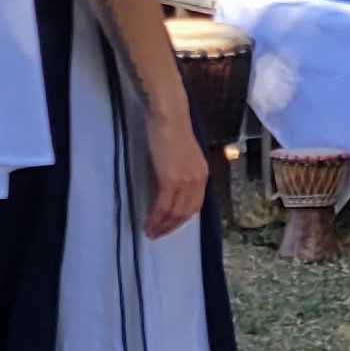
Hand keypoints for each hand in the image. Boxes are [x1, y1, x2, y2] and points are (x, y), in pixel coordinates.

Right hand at [143, 97, 207, 237]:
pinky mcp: (170, 178)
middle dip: (170, 227)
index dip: (181, 220)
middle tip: (156, 234)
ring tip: (149, 231)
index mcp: (202, 175)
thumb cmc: (172, 130)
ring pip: (174, 212)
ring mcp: (185, 181)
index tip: (168, 227)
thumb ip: (182, 173)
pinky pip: (163, 205)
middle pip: (185, 213)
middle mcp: (197, 181)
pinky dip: (155, 216)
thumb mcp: (183, 156)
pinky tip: (147, 221)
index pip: (194, 206)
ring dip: (161, 225)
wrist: (169, 116)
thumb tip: (171, 189)